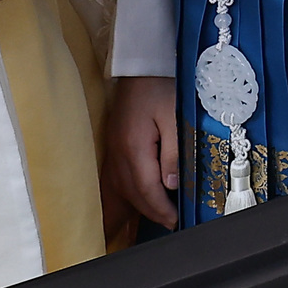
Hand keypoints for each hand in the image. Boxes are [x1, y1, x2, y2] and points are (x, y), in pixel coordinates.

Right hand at [103, 75, 178, 228]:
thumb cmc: (160, 86)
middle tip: (171, 222)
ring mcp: (113, 148)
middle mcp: (118, 151)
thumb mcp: (174, 117)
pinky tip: (135, 200)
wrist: (140, 65)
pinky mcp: (113, 144)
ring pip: (120, 188)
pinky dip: (125, 193)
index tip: (174, 220)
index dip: (160, 208)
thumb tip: (170, 186)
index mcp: (133, 146)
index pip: (145, 188)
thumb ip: (173, 153)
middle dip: (152, 211)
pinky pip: (114, 177)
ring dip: (138, 205)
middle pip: (131, 192)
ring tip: (157, 215)